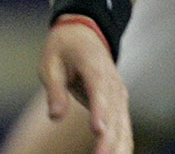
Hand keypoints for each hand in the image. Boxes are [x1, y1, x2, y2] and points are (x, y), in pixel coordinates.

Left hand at [37, 19, 131, 153]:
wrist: (84, 32)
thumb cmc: (64, 48)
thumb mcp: (50, 62)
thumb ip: (54, 89)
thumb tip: (55, 116)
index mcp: (94, 66)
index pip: (98, 91)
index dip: (99, 112)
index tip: (98, 132)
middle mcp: (112, 82)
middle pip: (113, 113)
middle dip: (108, 139)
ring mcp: (119, 93)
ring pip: (122, 124)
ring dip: (119, 146)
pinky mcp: (119, 103)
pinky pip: (124, 127)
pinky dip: (124, 143)